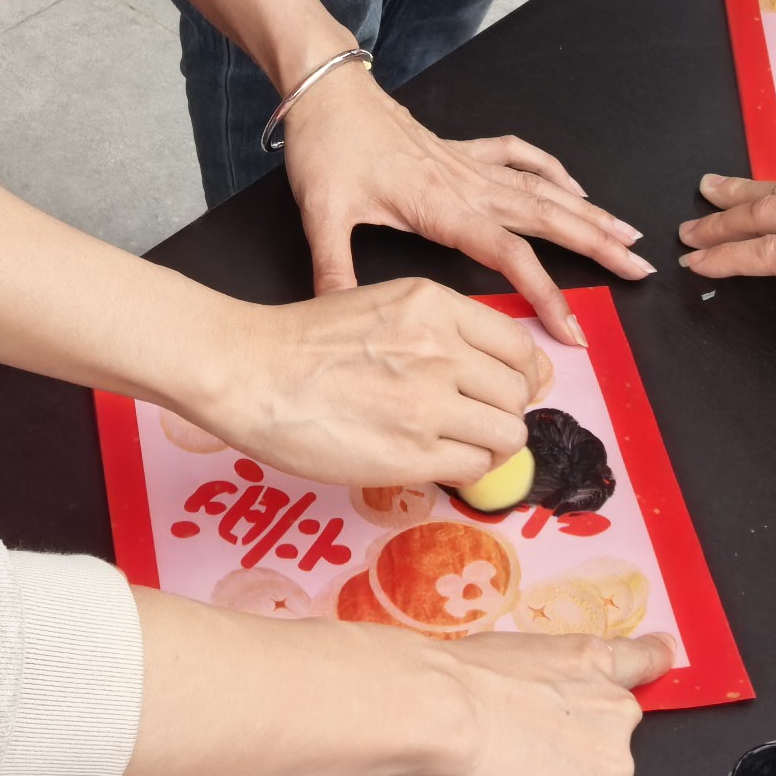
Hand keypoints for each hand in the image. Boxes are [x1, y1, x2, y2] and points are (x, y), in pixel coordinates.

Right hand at [180, 276, 551, 486]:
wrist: (249, 372)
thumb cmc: (304, 343)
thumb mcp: (385, 306)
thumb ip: (441, 330)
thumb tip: (499, 370)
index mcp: (435, 305)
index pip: (520, 345)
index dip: (526, 375)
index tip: (516, 389)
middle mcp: (440, 349)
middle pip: (519, 392)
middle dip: (507, 411)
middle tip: (479, 422)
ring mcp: (427, 403)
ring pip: (507, 433)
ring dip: (491, 445)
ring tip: (460, 445)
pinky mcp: (410, 453)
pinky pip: (474, 467)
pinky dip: (465, 470)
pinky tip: (438, 462)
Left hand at [283, 62, 651, 338]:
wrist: (325, 89)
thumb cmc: (326, 147)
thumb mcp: (321, 213)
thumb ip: (333, 269)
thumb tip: (338, 316)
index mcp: (442, 206)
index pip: (511, 256)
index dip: (548, 294)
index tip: (574, 330)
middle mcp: (467, 185)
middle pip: (548, 219)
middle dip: (598, 246)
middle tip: (640, 269)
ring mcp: (468, 164)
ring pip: (543, 190)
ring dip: (589, 211)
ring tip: (628, 232)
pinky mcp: (459, 149)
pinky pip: (518, 156)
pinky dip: (551, 169)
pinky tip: (575, 185)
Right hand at [410, 629, 667, 775]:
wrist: (442, 709)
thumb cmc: (451, 681)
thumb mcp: (503, 657)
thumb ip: (532, 688)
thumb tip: (502, 729)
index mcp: (593, 667)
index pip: (637, 664)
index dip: (651, 661)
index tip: (663, 653)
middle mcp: (616, 719)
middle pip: (580, 767)